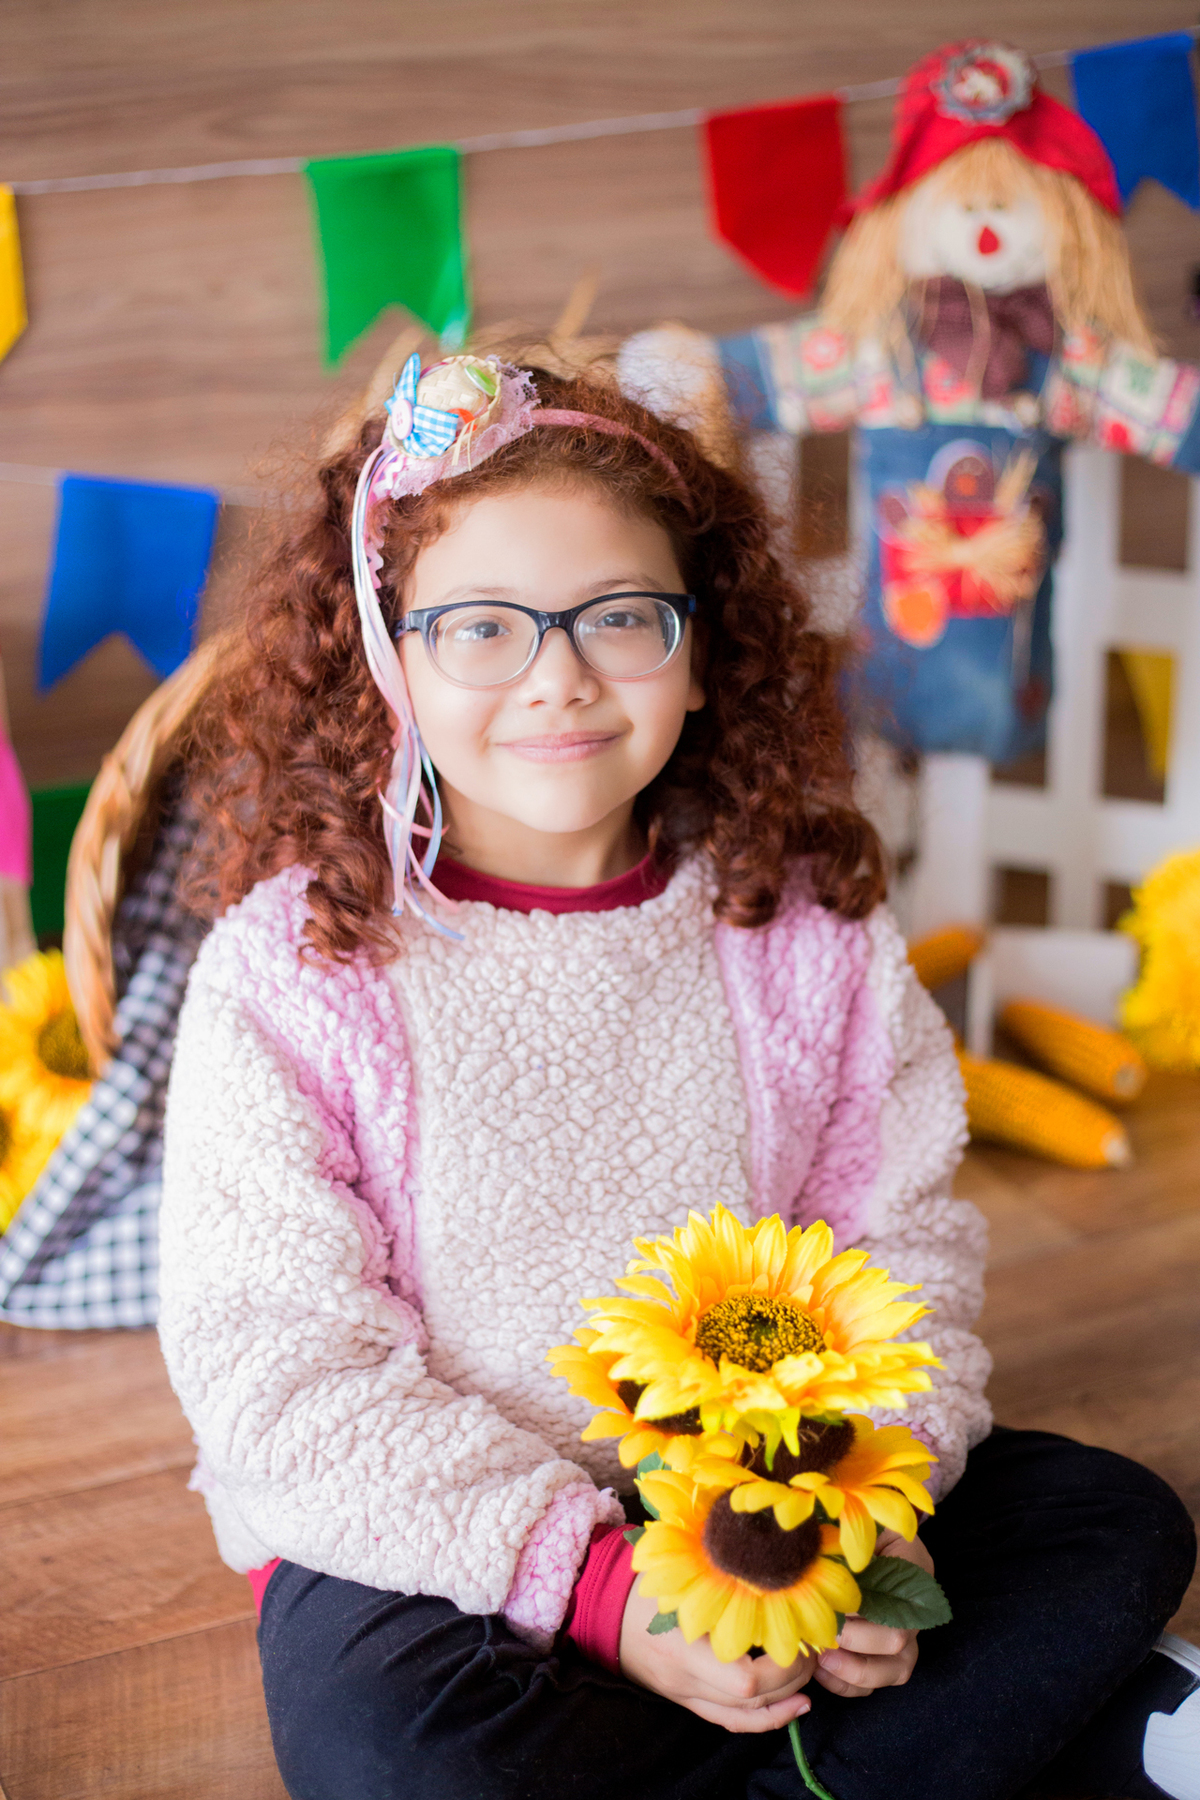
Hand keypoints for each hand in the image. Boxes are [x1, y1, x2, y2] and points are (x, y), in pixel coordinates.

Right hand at [619, 1579, 815, 1731]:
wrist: (600, 1607)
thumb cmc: (642, 1581)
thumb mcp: (679, 1575)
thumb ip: (721, 1580)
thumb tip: (774, 1574)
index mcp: (683, 1648)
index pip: (745, 1680)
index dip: (784, 1666)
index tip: (803, 1636)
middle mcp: (684, 1680)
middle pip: (750, 1699)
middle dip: (792, 1679)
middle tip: (814, 1648)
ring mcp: (683, 1694)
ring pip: (742, 1716)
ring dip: (783, 1703)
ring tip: (811, 1681)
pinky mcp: (685, 1699)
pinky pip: (728, 1720)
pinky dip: (763, 1718)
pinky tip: (791, 1706)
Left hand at [813, 1529, 931, 1698]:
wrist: (868, 1527)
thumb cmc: (857, 1521)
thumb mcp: (855, 1520)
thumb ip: (845, 1540)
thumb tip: (815, 1563)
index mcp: (912, 1566)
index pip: (897, 1597)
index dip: (861, 1610)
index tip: (829, 1604)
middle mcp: (916, 1606)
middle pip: (897, 1640)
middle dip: (854, 1641)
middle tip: (820, 1633)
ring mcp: (907, 1634)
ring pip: (895, 1670)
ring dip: (854, 1671)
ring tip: (820, 1660)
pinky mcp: (890, 1655)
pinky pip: (878, 1682)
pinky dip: (849, 1684)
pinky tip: (820, 1672)